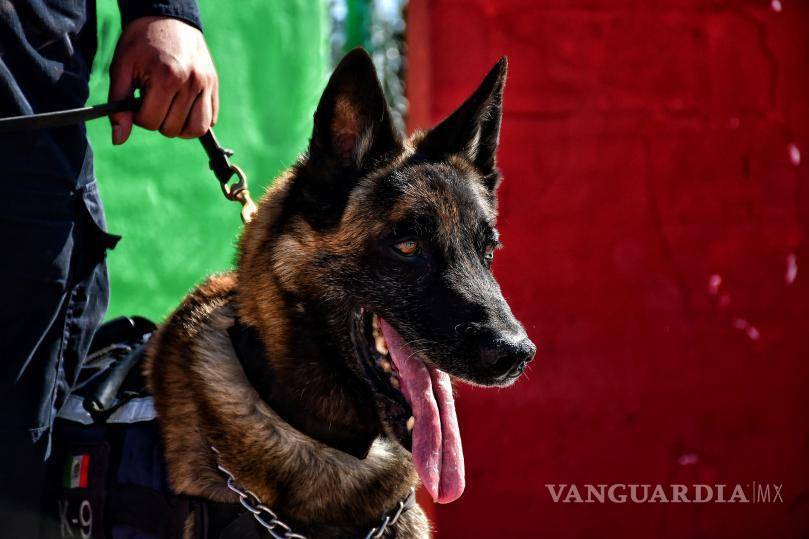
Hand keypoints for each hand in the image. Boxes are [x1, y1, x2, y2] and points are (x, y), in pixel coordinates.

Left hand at [108, 17, 218, 144]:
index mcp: (166, 77)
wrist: (167, 19)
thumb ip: (119, 106)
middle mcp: (191, 82)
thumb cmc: (141, 44)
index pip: (150, 122)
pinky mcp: (214, 86)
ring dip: (179, 127)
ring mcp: (206, 84)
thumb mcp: (122, 69)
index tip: (138, 101)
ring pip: (196, 130)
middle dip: (158, 120)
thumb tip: (119, 139)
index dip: (138, 117)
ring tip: (169, 112)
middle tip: (153, 101)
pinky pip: (210, 120)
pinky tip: (184, 108)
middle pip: (171, 129)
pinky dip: (196, 120)